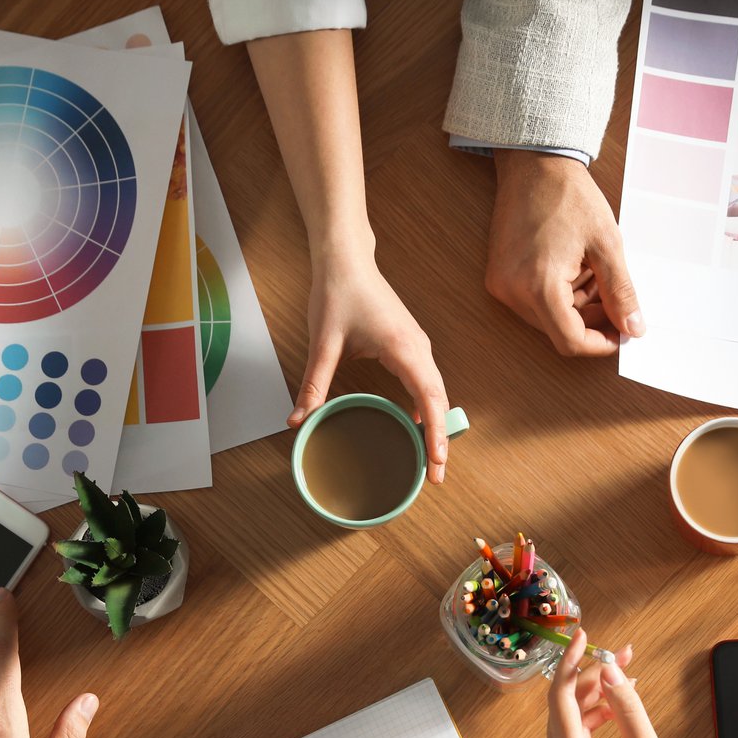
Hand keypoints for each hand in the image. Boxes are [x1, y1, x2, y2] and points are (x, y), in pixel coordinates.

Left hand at [293, 248, 451, 482]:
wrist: (346, 259)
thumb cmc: (339, 292)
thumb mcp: (323, 342)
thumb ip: (313, 384)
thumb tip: (297, 421)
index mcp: (404, 348)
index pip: (430, 398)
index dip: (436, 434)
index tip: (438, 464)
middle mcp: (418, 348)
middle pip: (439, 401)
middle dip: (440, 440)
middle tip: (435, 478)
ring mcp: (417, 346)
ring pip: (436, 392)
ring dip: (436, 425)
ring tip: (431, 459)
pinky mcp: (410, 345)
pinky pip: (426, 382)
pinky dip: (428, 408)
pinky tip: (418, 426)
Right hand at [485, 151, 644, 356]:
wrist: (534, 164)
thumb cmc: (569, 196)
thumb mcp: (607, 245)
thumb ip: (621, 293)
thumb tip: (633, 328)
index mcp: (538, 285)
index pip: (571, 341)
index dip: (600, 343)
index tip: (621, 334)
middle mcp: (512, 291)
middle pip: (558, 331)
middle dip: (591, 320)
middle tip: (612, 294)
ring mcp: (501, 284)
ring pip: (547, 318)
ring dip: (576, 306)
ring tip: (592, 271)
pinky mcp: (498, 276)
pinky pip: (533, 302)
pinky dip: (559, 294)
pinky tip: (574, 267)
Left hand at [544, 633, 691, 737]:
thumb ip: (628, 706)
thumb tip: (611, 669)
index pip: (559, 698)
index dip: (571, 663)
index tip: (584, 636)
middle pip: (565, 704)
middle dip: (593, 675)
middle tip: (622, 653)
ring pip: (572, 716)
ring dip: (598, 692)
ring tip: (629, 672)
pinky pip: (578, 731)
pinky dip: (598, 713)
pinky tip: (622, 700)